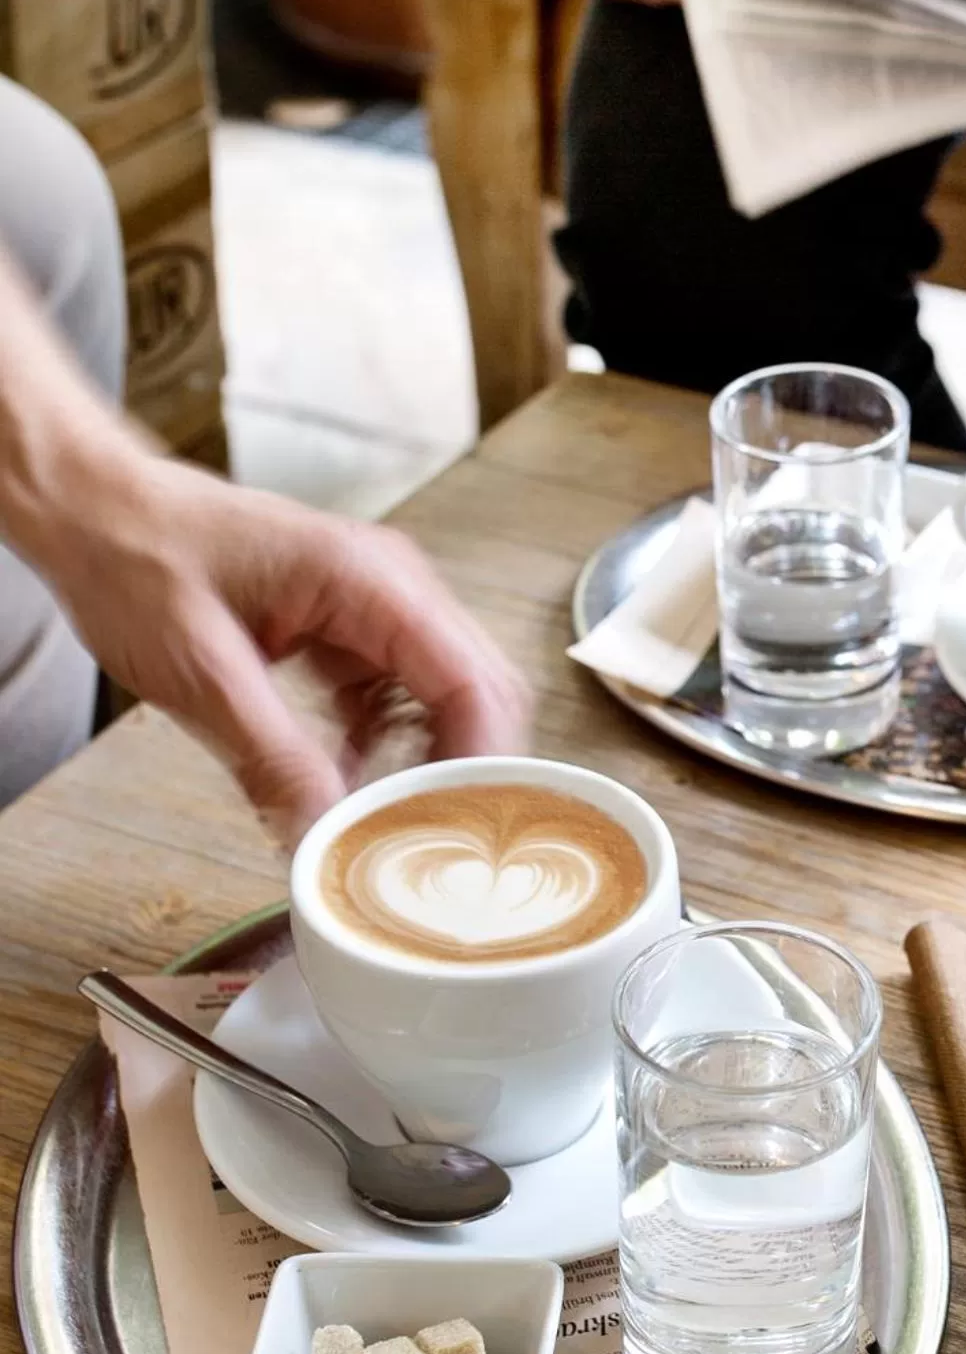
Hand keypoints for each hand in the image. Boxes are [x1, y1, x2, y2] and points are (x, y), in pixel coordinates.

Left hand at [28, 452, 529, 843]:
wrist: (95, 514)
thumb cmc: (137, 557)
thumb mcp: (198, 674)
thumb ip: (272, 759)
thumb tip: (325, 833)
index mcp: (373, 580)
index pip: (472, 681)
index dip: (482, 761)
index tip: (462, 829)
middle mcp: (394, 589)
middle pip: (479, 692)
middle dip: (466, 770)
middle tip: (438, 840)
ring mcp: (379, 610)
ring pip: (447, 701)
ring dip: (428, 765)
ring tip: (395, 825)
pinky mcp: (353, 634)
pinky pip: (399, 703)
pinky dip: (388, 752)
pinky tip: (354, 790)